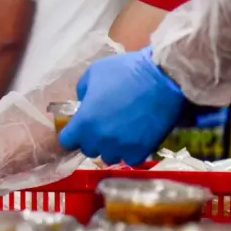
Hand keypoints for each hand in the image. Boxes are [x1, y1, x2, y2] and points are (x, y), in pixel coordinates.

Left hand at [59, 47, 184, 165]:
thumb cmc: (126, 71)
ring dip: (112, 147)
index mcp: (83, 123)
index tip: (79, 128)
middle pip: (88, 150)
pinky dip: (131, 152)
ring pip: (108, 157)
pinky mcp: (141, 151)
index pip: (66, 141)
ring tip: (121, 133)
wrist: (164, 77)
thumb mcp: (94, 73)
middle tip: (104, 126)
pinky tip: (135, 139)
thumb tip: (83, 104)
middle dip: (93, 139)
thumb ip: (82, 92)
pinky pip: (130, 159)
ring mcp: (120, 147)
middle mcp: (99, 140)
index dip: (72, 134)